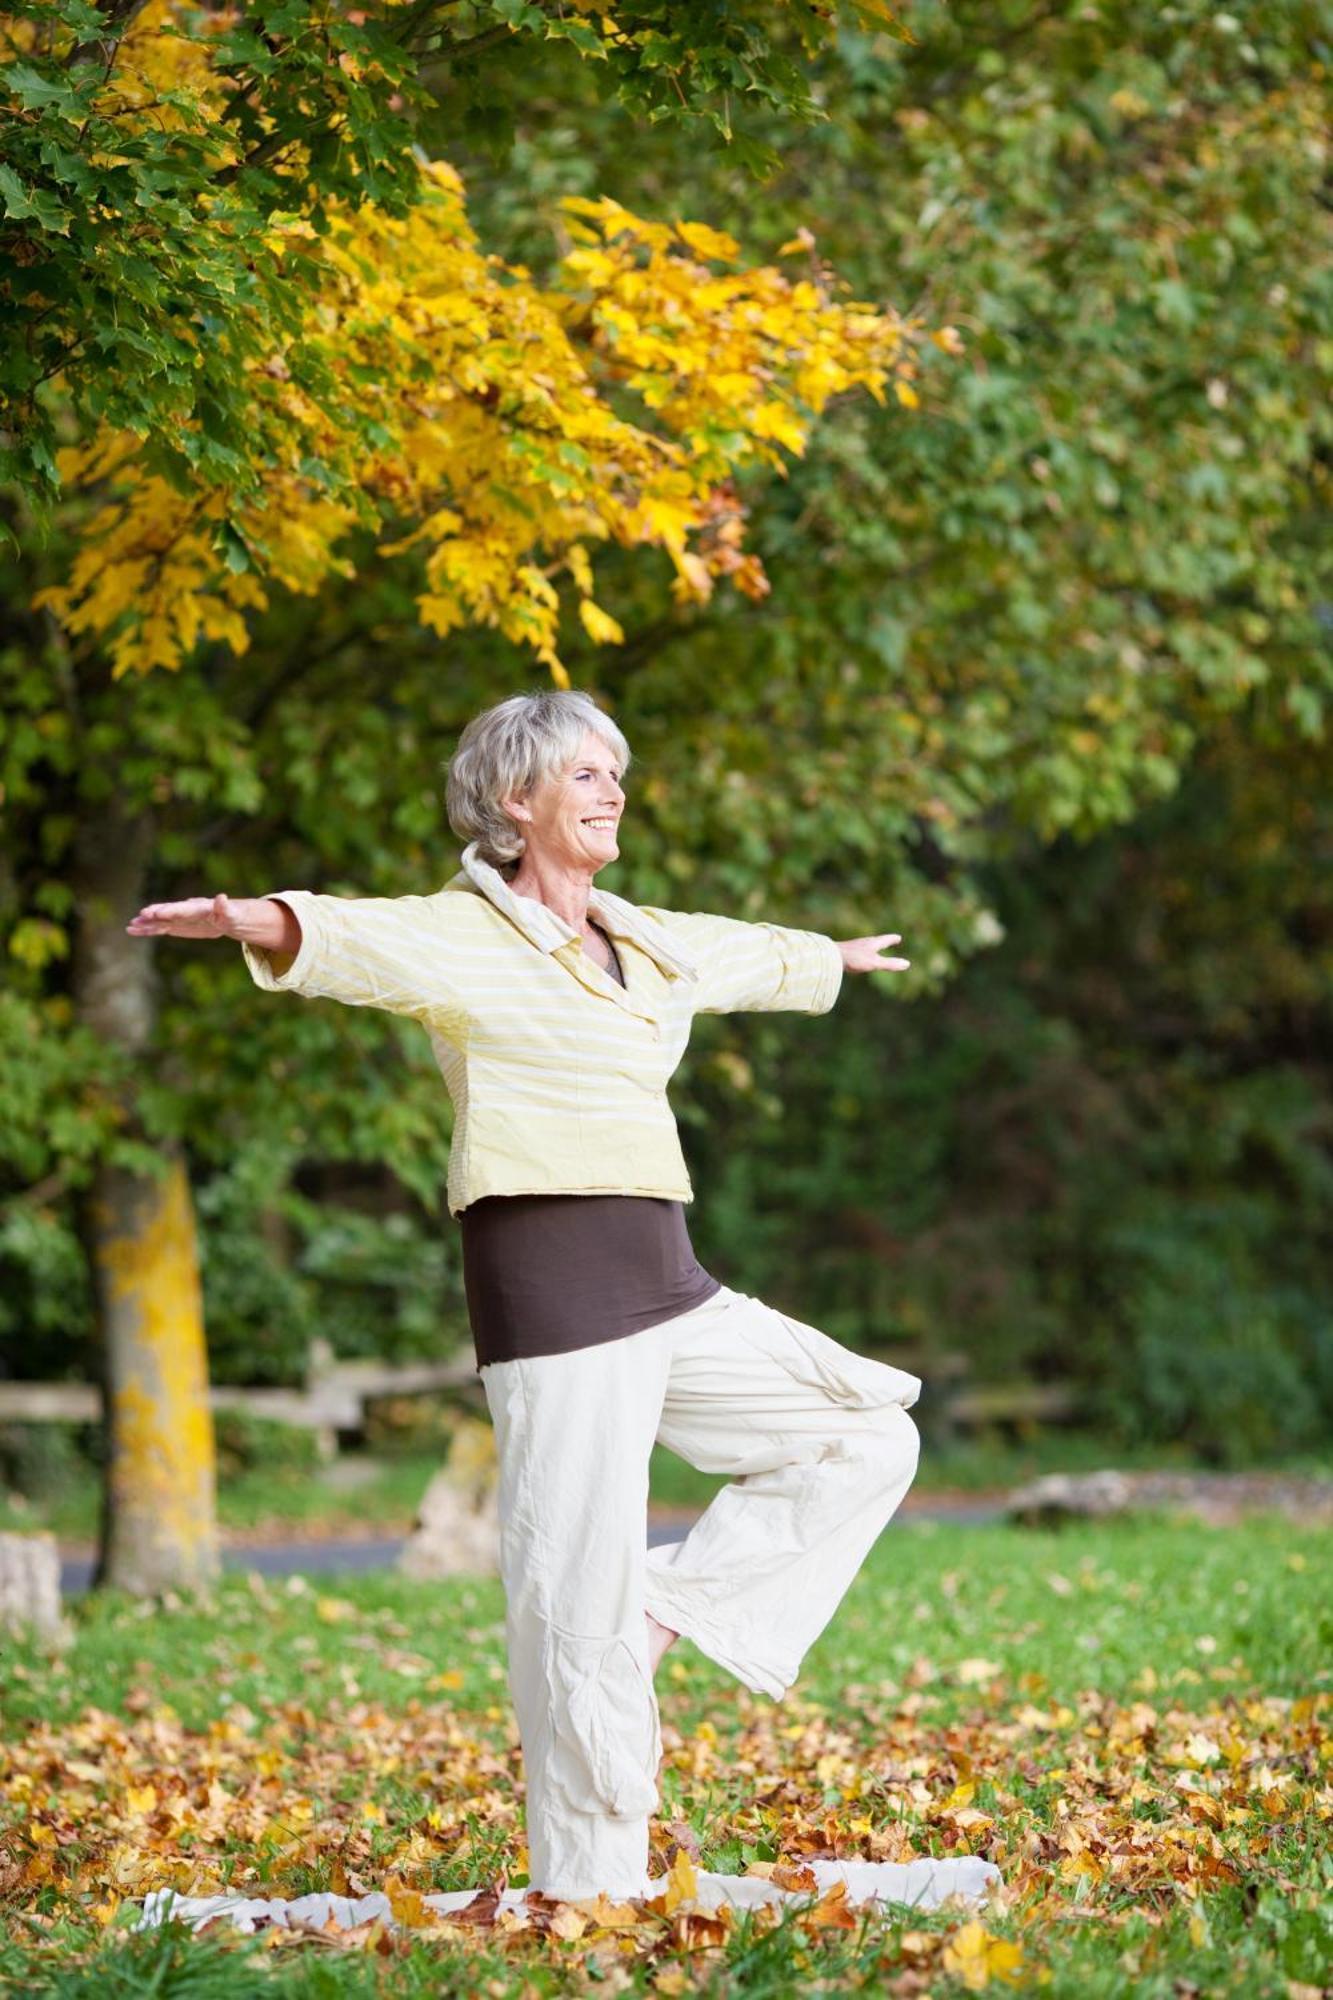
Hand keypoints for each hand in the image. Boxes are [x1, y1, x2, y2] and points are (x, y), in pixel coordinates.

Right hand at [125, 894, 293, 950]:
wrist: (228, 917)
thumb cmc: (233, 915)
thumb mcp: (232, 914)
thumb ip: (225, 908)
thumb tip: (222, 897)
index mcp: (199, 907)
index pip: (182, 909)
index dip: (169, 910)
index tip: (156, 912)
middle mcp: (185, 910)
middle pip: (168, 912)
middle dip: (155, 914)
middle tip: (141, 915)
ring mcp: (179, 918)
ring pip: (160, 921)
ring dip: (146, 923)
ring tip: (130, 926)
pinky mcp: (176, 926)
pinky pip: (159, 928)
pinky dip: (147, 929)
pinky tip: (133, 930)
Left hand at [837, 933, 909, 973]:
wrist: (830, 956)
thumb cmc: (854, 959)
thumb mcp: (875, 963)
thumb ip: (890, 964)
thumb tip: (907, 964)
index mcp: (872, 943)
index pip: (886, 940)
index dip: (892, 939)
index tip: (898, 937)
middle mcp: (864, 943)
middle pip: (877, 941)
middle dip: (884, 941)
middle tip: (890, 940)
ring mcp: (854, 946)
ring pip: (867, 945)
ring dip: (873, 946)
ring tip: (874, 947)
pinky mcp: (846, 952)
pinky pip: (858, 951)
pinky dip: (863, 952)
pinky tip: (857, 957)